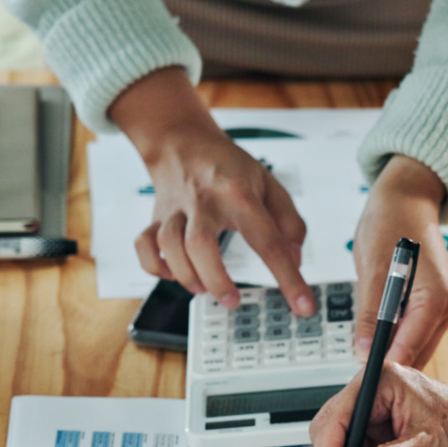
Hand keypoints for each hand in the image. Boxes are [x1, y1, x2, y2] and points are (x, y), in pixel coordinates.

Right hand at [111, 68, 314, 315]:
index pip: (268, 241)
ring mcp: (176, 210)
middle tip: (232, 299)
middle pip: (201, 244)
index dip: (289, 278)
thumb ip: (289, 221)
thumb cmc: (227, 166)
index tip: (303, 305)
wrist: (182, 140)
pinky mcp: (156, 218)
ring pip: (169, 245)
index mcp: (240, 194)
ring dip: (186, 275)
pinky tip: (172, 273)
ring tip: (203, 288)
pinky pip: (144, 245)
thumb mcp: (269, 184)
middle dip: (216, 279)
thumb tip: (295, 259)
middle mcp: (205, 202)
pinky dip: (155, 265)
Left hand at [353, 155, 447, 365]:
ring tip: (363, 357)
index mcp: (436, 297)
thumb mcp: (372, 268)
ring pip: (415, 347)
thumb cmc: (391, 221)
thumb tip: (364, 351)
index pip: (410, 346)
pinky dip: (396, 339)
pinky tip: (376, 338)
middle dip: (390, 366)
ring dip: (392, 353)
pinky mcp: (433, 306)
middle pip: (416, 353)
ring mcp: (442, 307)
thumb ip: (370, 313)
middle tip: (359, 378)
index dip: (386, 367)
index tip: (364, 383)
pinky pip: (414, 333)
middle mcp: (446, 306)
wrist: (406, 199)